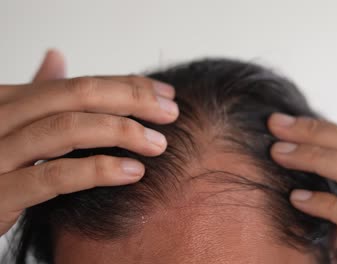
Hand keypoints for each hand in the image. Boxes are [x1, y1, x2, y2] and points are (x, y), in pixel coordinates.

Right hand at [0, 50, 178, 235]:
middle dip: (131, 100)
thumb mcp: (13, 124)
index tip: (165, 94)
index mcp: (10, 100)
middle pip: (77, 96)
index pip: (79, 84)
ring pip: (67, 129)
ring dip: (122, 132)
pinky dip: (99, 170)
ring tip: (158, 143)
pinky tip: (134, 171)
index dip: (126, 86)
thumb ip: (38, 97)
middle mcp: (2, 118)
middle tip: (171, 112)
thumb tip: (57, 57)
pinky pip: (55, 175)